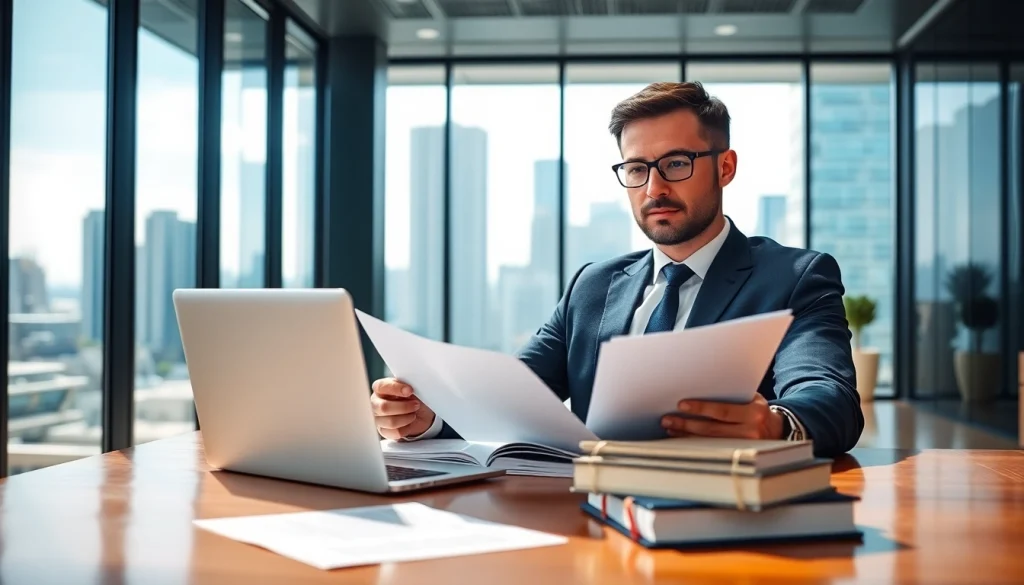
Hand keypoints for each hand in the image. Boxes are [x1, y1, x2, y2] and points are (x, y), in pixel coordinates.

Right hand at [370, 378, 435, 440]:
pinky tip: (409, 423)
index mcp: (380, 388)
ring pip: (390, 422)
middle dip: (404, 407)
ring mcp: (378, 418)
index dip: (396, 388)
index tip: (410, 390)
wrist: (421, 413)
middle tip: (416, 404)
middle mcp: (376, 402)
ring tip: (414, 414)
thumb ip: (408, 385)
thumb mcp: (413, 387)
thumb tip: (410, 388)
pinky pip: (395, 432)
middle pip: (384, 407)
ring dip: (407, 418)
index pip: (382, 386)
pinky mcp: (384, 431)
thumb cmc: (414, 397)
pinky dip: (406, 428)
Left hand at [661, 393, 783, 439]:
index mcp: (754, 413)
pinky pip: (712, 449)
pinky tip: (681, 437)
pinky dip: (694, 443)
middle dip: (686, 424)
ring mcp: (745, 447)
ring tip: (670, 427)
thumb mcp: (751, 398)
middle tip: (667, 419)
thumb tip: (699, 388)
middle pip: (712, 429)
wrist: (777, 430)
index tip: (681, 405)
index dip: (701, 408)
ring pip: (710, 441)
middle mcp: (751, 432)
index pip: (723, 411)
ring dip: (687, 434)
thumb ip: (731, 395)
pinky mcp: (738, 455)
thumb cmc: (757, 408)